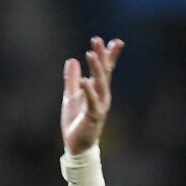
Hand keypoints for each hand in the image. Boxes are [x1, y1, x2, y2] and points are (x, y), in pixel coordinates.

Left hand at [61, 37, 122, 153]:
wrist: (75, 145)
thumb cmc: (75, 121)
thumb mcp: (70, 96)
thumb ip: (72, 79)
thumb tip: (72, 60)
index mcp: (97, 90)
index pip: (105, 70)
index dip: (108, 55)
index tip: (114, 41)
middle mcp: (102, 96)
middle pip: (104, 72)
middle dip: (102, 56)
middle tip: (97, 40)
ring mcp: (100, 106)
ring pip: (100, 84)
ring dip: (96, 69)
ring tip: (91, 54)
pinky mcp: (93, 116)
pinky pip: (92, 102)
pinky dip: (89, 91)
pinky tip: (85, 81)